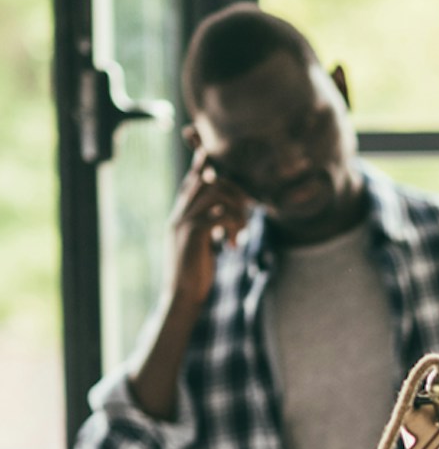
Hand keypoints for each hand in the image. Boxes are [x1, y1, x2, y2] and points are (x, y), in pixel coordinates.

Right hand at [167, 147, 251, 310]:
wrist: (182, 296)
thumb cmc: (194, 275)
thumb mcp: (201, 247)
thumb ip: (207, 230)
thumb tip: (223, 219)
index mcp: (180, 217)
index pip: (190, 184)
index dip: (199, 166)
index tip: (207, 152)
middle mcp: (179, 215)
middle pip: (206, 182)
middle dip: (232, 190)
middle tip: (248, 209)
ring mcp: (184, 222)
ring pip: (215, 195)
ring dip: (236, 210)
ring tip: (241, 232)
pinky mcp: (193, 234)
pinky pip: (219, 215)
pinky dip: (233, 226)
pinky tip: (233, 245)